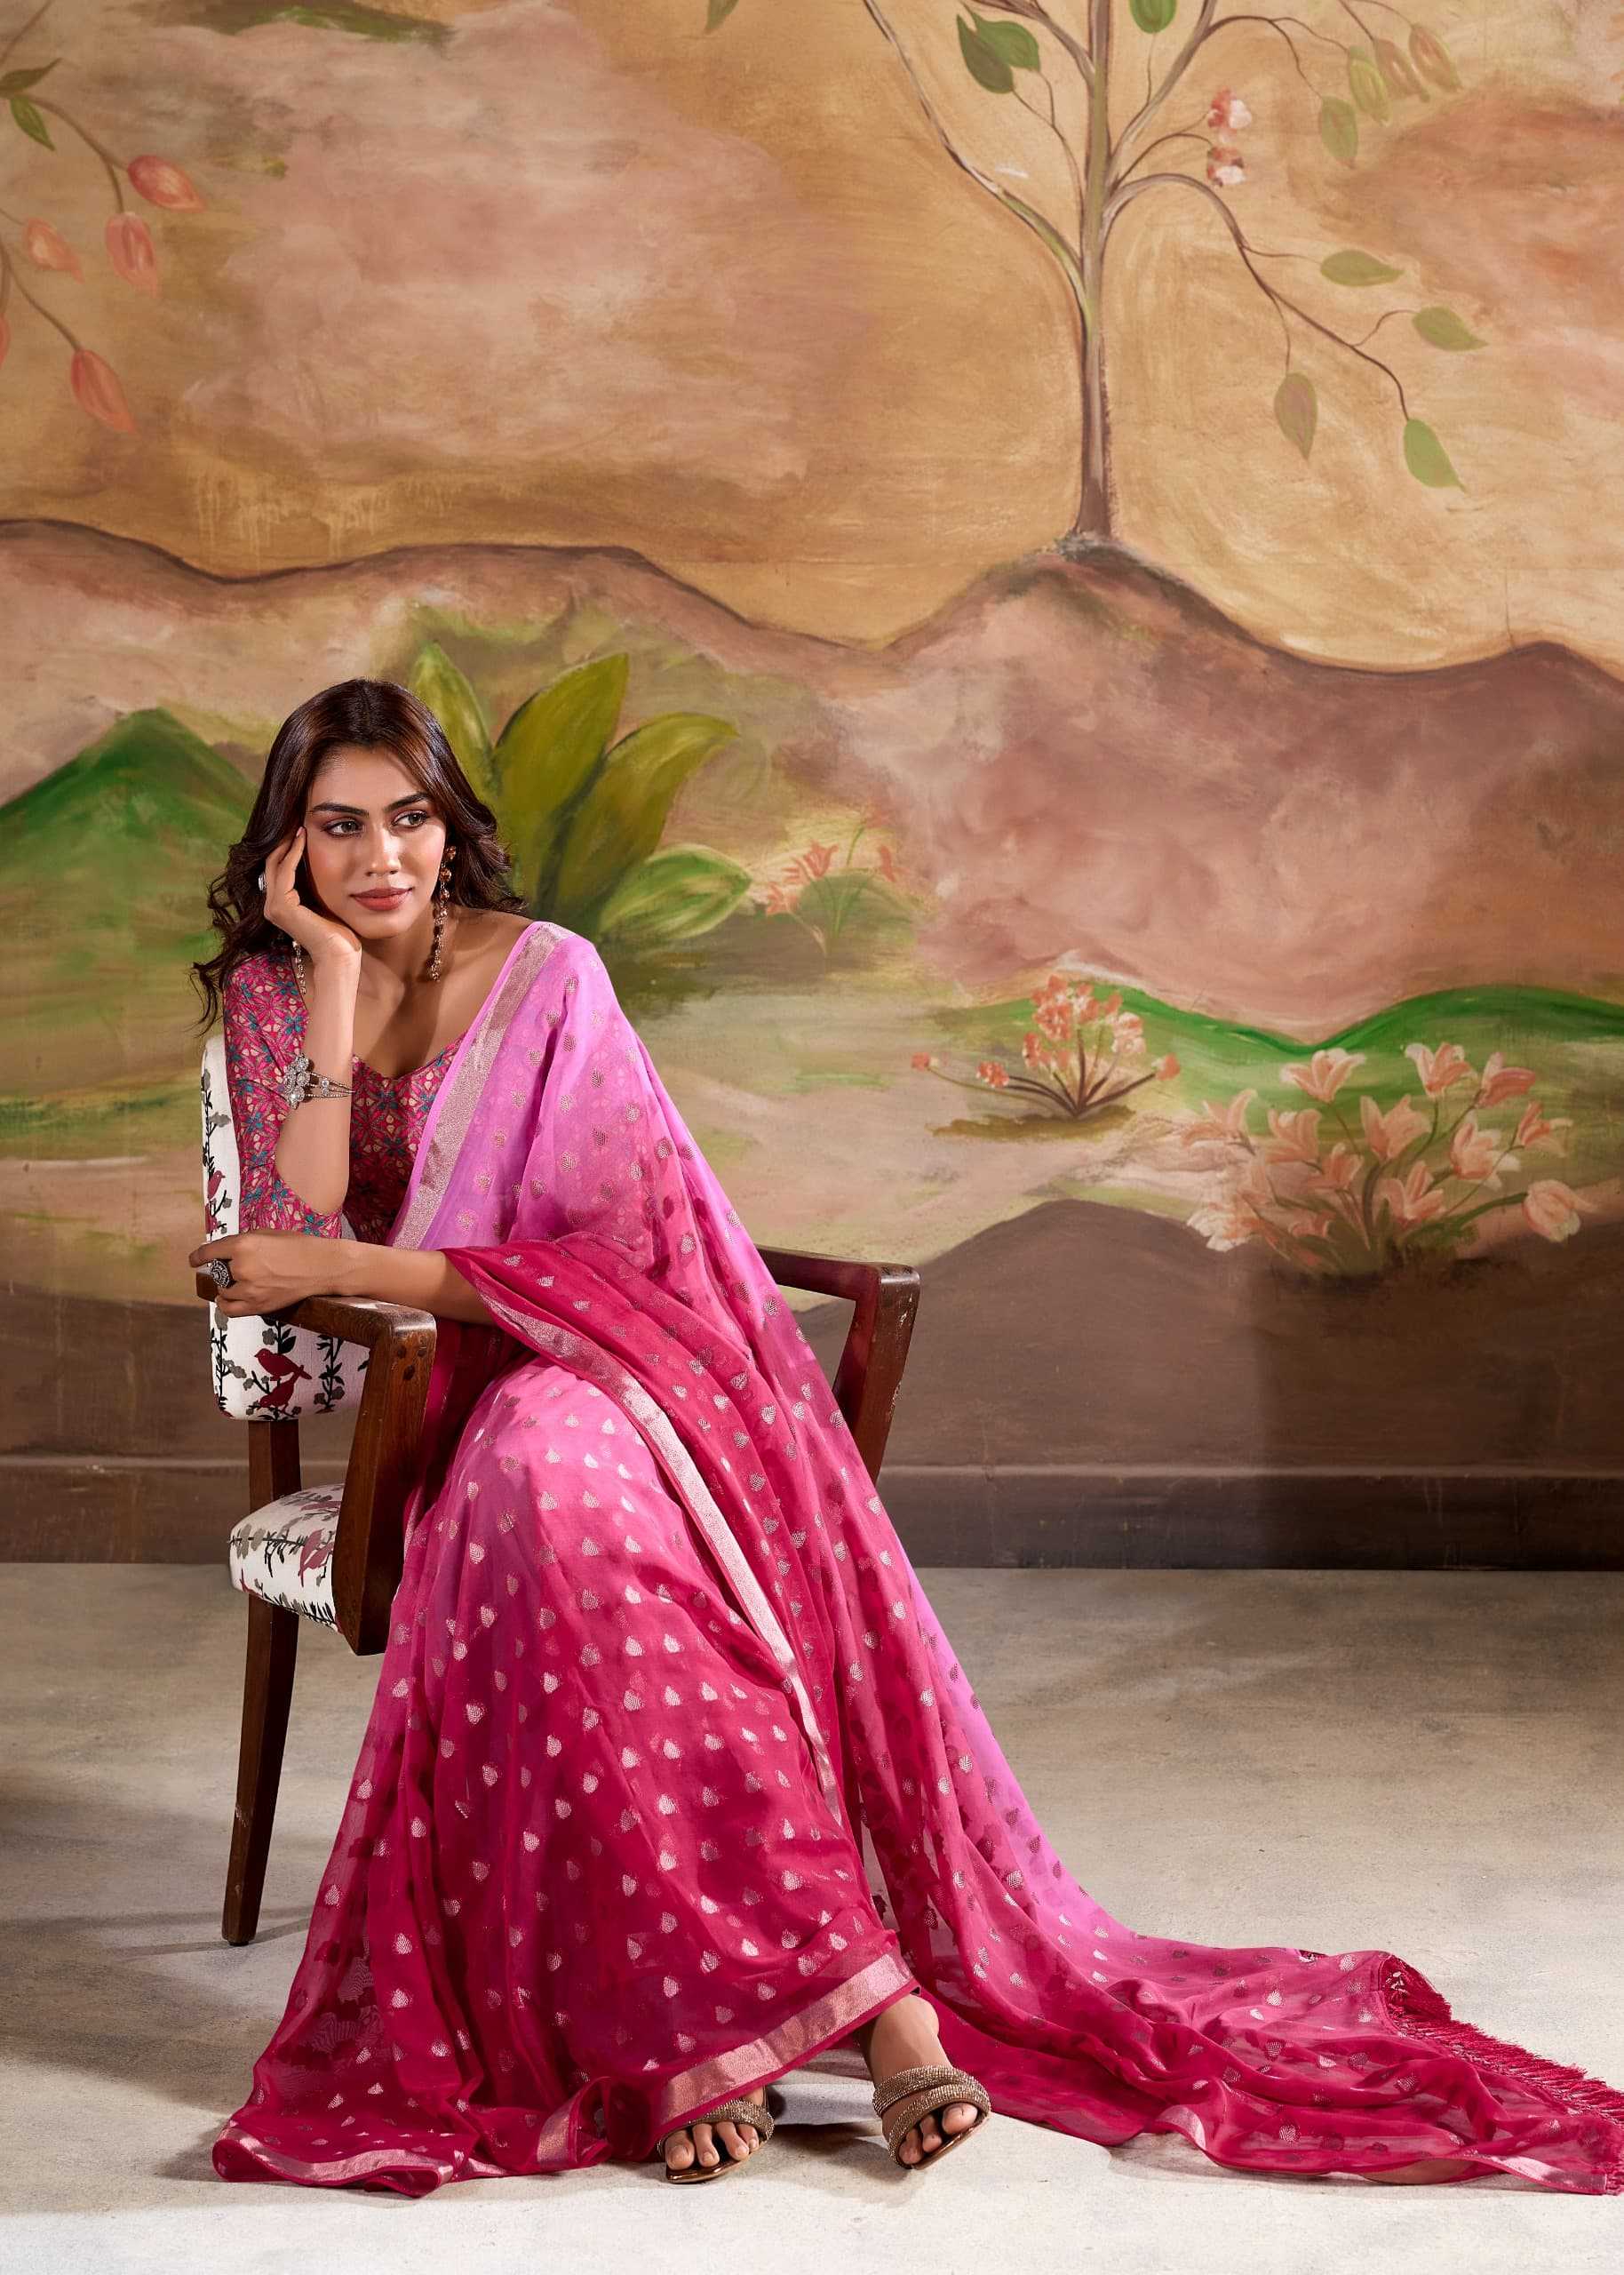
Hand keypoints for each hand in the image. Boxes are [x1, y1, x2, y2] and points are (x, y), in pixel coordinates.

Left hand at [188, 1231, 347, 1317]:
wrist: (323, 1267)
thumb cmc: (298, 1246)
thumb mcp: (267, 1234)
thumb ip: (243, 1243)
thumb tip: (224, 1252)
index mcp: (243, 1245)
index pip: (210, 1252)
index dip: (198, 1257)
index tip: (193, 1261)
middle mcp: (242, 1267)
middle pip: (219, 1271)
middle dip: (226, 1269)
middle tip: (242, 1267)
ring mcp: (249, 1289)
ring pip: (224, 1290)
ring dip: (229, 1285)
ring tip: (243, 1281)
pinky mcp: (258, 1305)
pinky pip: (230, 1309)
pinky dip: (226, 1304)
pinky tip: (227, 1299)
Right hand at [261, 824, 364, 967]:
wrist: (340, 955)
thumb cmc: (339, 933)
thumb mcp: (325, 901)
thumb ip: (317, 885)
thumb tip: (324, 862)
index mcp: (280, 905)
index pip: (279, 869)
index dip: (288, 848)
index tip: (301, 828)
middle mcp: (271, 906)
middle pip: (272, 863)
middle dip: (284, 841)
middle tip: (296, 820)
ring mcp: (273, 907)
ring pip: (275, 864)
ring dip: (287, 843)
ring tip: (299, 825)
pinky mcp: (281, 906)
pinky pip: (284, 871)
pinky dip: (292, 853)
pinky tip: (303, 838)